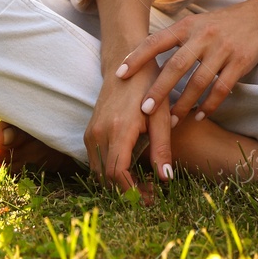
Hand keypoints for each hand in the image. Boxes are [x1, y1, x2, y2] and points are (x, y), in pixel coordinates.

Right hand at [83, 50, 175, 201]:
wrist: (126, 60)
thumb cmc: (149, 85)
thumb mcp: (161, 114)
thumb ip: (162, 147)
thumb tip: (167, 178)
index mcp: (119, 129)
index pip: (117, 173)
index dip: (132, 191)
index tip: (150, 198)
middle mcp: (99, 133)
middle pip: (105, 178)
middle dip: (126, 192)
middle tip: (149, 195)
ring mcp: (92, 132)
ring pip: (98, 172)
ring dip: (117, 184)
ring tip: (143, 186)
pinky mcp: (90, 131)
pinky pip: (95, 161)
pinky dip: (109, 173)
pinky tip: (130, 172)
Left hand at [115, 0, 257, 124]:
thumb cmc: (222, 23)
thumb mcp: (196, 23)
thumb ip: (175, 39)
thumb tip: (145, 60)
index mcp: (188, 25)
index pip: (156, 41)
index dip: (137, 58)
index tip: (119, 75)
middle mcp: (203, 36)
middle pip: (176, 66)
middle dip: (159, 90)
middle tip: (144, 110)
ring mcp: (223, 49)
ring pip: (199, 82)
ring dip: (184, 104)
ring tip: (172, 122)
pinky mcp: (240, 62)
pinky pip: (221, 88)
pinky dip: (209, 104)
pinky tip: (199, 115)